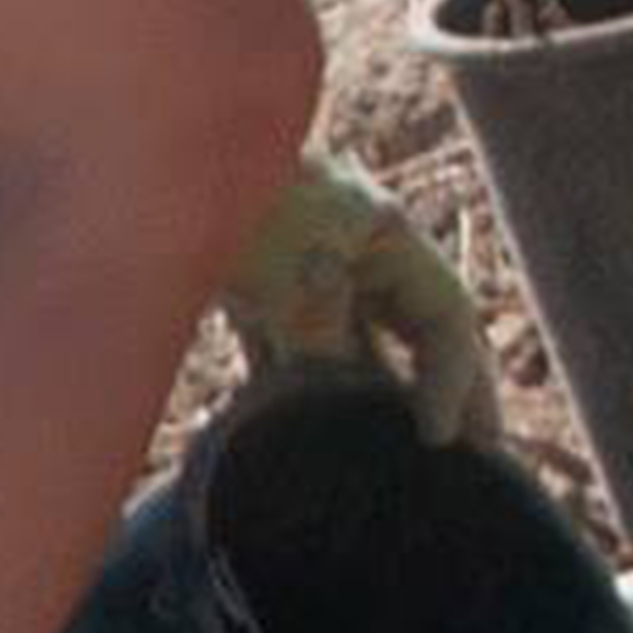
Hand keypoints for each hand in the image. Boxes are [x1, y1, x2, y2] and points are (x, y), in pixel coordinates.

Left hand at [220, 156, 490, 444]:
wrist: (153, 173)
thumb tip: (348, 392)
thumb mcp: (288, 282)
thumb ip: (327, 340)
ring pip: (360, 347)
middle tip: (479, 456)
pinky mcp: (258, 291)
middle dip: (453, 390)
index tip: (438, 438)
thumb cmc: (231, 212)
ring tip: (396, 458)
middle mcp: (360, 253)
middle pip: (422, 332)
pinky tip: (301, 438)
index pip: (448, 317)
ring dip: (378, 397)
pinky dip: (306, 389)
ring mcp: (310, 271)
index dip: (454, 379)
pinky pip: (295, 352)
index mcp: (388, 236)